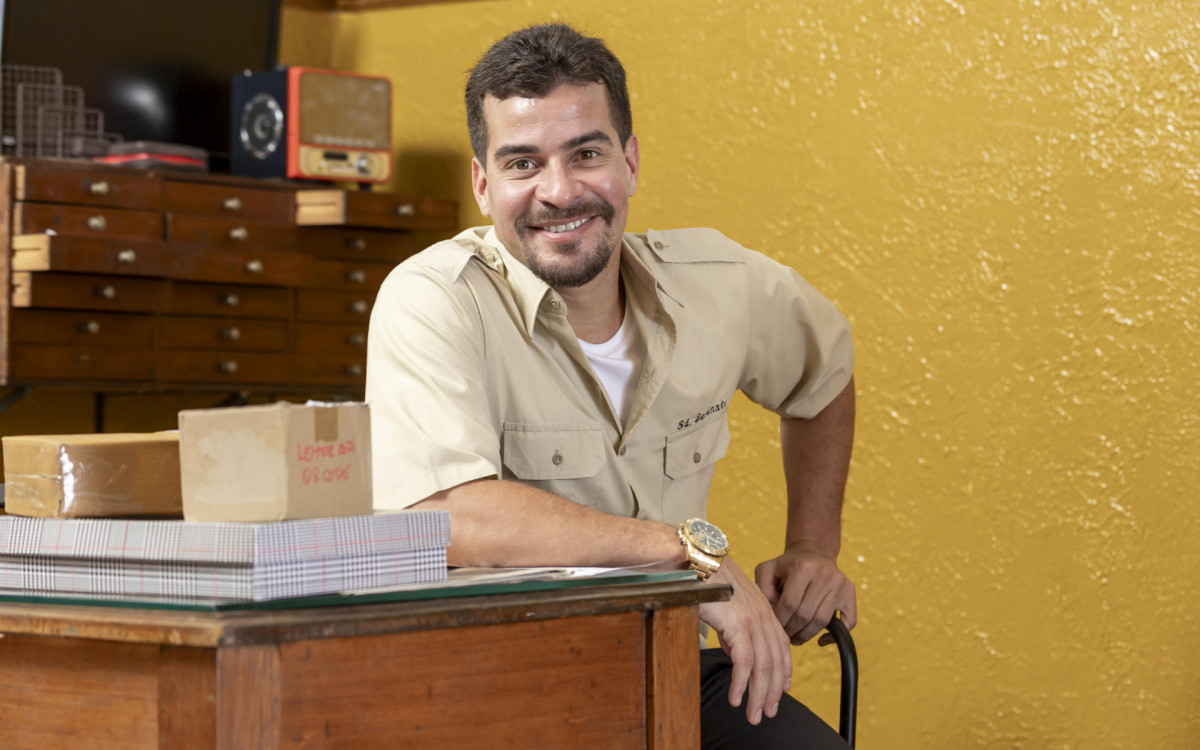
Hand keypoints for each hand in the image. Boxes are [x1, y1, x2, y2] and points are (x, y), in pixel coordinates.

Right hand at [698, 556, 792, 725]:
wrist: (698, 560)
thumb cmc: (707, 579)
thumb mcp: (729, 605)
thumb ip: (736, 627)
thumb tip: (734, 650)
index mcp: (764, 609)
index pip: (782, 646)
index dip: (784, 671)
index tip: (783, 690)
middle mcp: (764, 615)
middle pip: (776, 662)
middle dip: (773, 692)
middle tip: (768, 713)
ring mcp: (753, 620)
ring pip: (763, 667)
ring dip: (758, 695)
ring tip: (754, 714)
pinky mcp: (738, 625)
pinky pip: (744, 662)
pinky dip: (741, 684)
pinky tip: (736, 698)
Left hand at [755, 543, 856, 645]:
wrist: (813, 553)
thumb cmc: (787, 566)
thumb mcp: (768, 569)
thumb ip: (762, 588)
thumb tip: (772, 612)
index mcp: (803, 567)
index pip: (789, 603)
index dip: (780, 620)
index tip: (774, 627)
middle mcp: (825, 574)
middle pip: (805, 614)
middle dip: (792, 630)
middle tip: (784, 635)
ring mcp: (840, 583)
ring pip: (822, 621)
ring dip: (807, 635)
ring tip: (796, 638)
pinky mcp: (850, 592)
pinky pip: (848, 622)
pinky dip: (834, 636)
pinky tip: (820, 640)